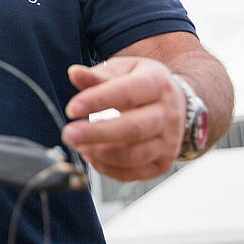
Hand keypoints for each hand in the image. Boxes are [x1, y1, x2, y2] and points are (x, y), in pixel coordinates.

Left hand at [60, 56, 185, 180]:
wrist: (174, 105)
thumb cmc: (141, 85)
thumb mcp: (123, 71)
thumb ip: (97, 76)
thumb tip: (74, 73)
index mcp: (157, 83)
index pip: (128, 93)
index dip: (98, 101)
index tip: (72, 108)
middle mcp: (168, 114)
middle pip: (133, 128)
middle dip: (96, 134)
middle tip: (68, 134)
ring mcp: (169, 141)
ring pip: (133, 155)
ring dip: (99, 153)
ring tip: (78, 145)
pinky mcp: (163, 163)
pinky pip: (132, 173)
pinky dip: (107, 167)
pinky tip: (91, 156)